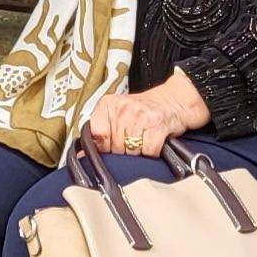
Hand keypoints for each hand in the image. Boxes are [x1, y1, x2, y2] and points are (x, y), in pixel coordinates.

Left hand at [79, 73, 211, 156]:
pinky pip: (148, 151)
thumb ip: (100, 134)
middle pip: (114, 147)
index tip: (111, 146)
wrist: (176, 100)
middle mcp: (123, 108)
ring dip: (139, 152)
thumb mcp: (119, 114)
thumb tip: (80, 155)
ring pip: (131, 151)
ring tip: (144, 139)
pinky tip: (155, 141)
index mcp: (108, 104)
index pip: (97, 135)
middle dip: (124, 150)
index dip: (104, 146)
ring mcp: (140, 116)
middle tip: (134, 140)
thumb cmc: (146, 110)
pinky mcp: (157, 125)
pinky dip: (152, 152)